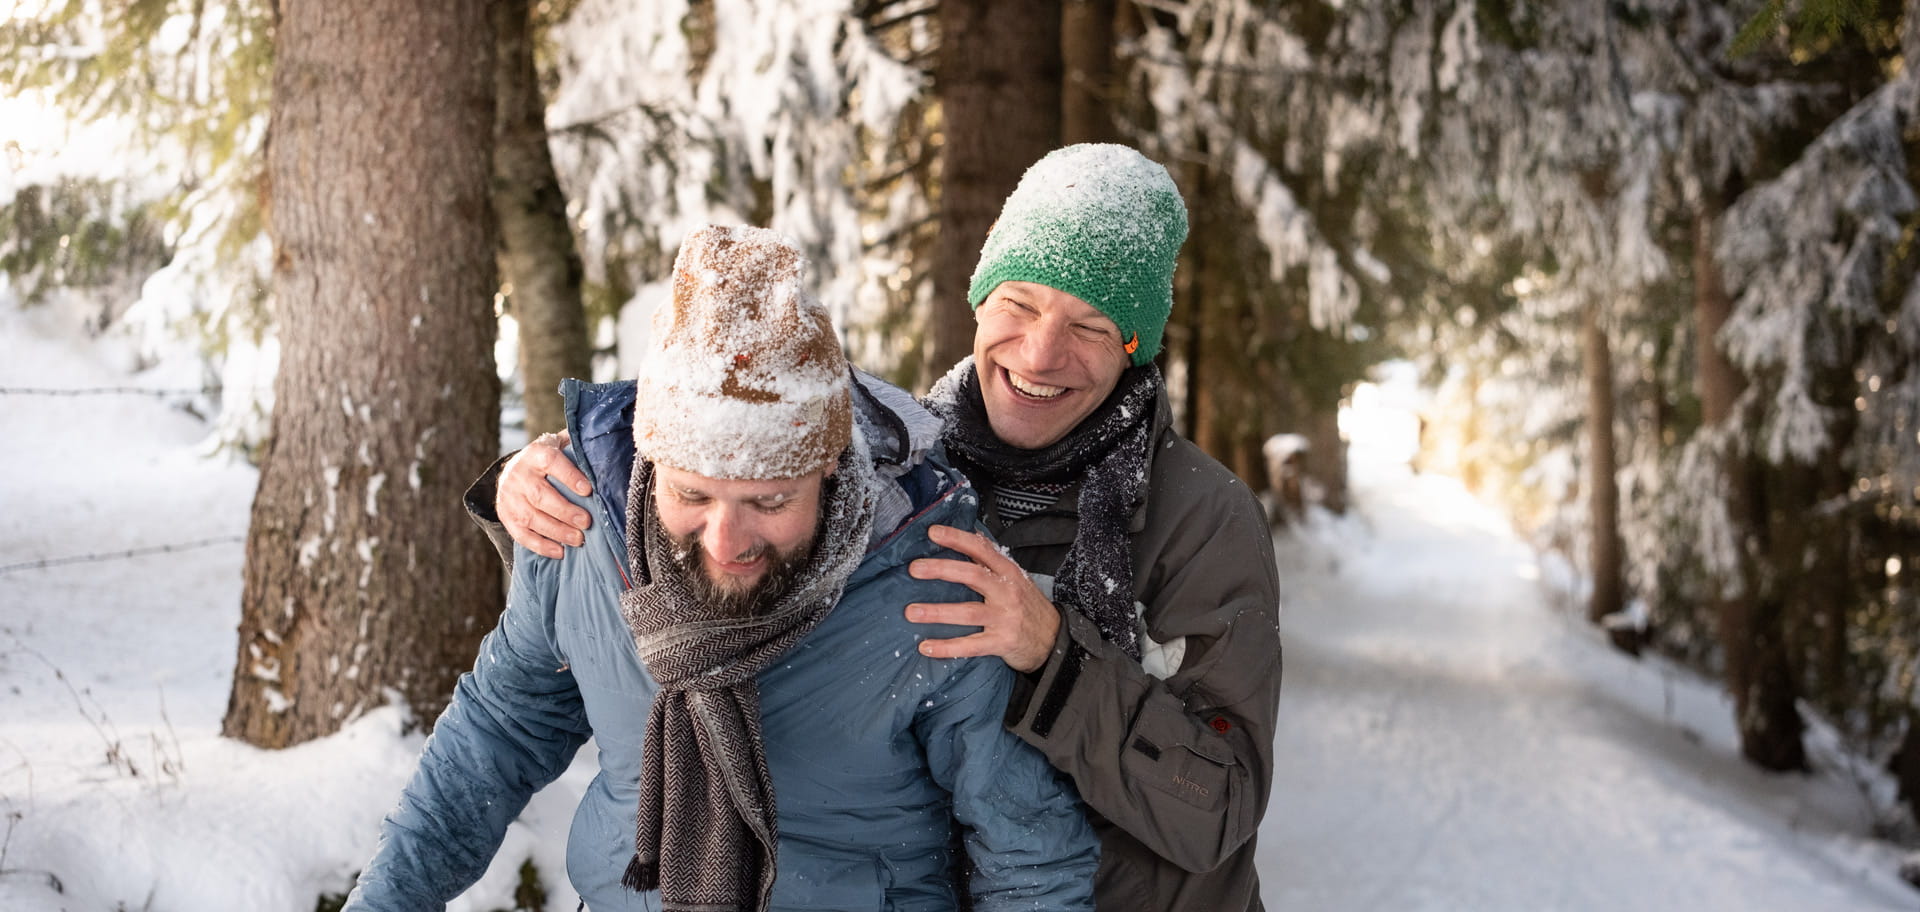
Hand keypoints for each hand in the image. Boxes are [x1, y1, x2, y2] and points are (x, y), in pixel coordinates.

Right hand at [498, 431, 593, 558]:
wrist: (514, 470)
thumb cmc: (549, 461)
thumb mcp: (560, 447)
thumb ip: (578, 450)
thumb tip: (606, 457)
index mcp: (535, 453)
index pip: (551, 461)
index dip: (569, 476)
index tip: (588, 490)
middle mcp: (518, 474)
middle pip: (540, 495)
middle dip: (565, 511)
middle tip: (586, 522)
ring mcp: (509, 496)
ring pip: (530, 517)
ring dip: (556, 531)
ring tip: (577, 539)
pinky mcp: (505, 515)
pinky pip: (521, 534)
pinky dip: (541, 545)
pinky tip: (559, 551)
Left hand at [906, 524, 1060, 672]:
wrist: (1055, 640)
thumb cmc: (1028, 606)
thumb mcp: (1015, 579)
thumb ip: (992, 560)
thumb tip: (972, 534)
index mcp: (1008, 572)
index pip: (981, 549)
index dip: (957, 538)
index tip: (932, 533)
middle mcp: (1007, 592)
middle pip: (972, 575)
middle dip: (941, 570)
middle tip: (914, 568)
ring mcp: (1005, 618)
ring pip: (968, 612)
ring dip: (937, 612)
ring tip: (911, 612)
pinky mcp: (1002, 642)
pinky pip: (971, 645)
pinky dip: (947, 647)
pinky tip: (926, 647)